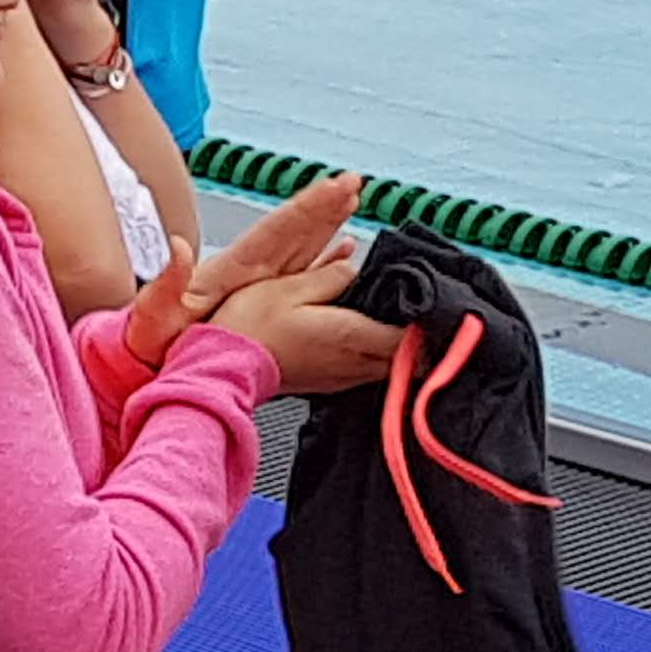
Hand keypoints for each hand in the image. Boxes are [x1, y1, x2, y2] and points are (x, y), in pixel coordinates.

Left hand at [129, 169, 354, 366]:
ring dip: (327, 224)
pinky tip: (344, 254)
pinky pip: (301, 274)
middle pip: (292, 230)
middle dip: (323, 205)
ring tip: (353, 201)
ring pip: (300, 247)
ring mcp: (254, 285)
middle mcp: (245, 272)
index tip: (333, 186)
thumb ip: (168, 280)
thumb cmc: (148, 340)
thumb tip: (177, 248)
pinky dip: (325, 261)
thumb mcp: (154, 311)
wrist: (146, 360)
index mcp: (228, 270)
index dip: (306, 207)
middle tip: (354, 182)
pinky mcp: (259, 302)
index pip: (275, 230)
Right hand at [195, 174, 403, 396]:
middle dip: (416, 338)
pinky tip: (359, 339)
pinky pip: (364, 372)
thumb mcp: (289, 285)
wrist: (222, 365)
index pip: (408, 337)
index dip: (423, 323)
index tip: (428, 308)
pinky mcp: (325, 384)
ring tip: (390, 324)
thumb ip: (331, 275)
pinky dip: (372, 357)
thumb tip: (352, 268)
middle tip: (415, 315)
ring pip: (387, 368)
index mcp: (351, 335)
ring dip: (395, 349)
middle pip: (407, 358)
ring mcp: (339, 377)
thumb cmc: (249, 328)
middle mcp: (352, 361)